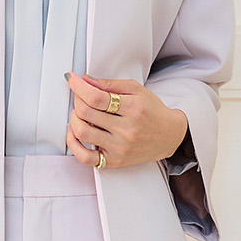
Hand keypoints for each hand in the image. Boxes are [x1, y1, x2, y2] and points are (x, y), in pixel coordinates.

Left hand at [64, 74, 188, 170]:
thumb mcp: (136, 90)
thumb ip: (110, 84)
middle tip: (80, 96)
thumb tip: (86, 80)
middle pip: (86, 113)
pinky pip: (85, 157)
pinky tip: (74, 133)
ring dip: (74, 118)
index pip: (96, 97)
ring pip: (82, 132)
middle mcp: (126, 130)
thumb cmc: (152, 111)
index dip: (79, 86)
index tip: (72, 79)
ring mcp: (119, 147)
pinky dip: (73, 144)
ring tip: (79, 113)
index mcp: (133, 108)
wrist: (168, 136)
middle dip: (77, 100)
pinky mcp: (114, 161)